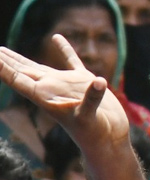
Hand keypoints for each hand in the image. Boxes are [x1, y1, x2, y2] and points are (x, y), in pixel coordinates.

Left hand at [0, 37, 128, 147]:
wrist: (109, 141)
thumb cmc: (95, 134)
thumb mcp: (90, 117)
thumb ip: (92, 98)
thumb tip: (99, 81)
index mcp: (45, 97)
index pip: (17, 79)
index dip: (3, 68)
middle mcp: (52, 89)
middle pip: (21, 72)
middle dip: (5, 61)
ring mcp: (66, 85)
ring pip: (39, 67)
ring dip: (20, 59)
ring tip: (2, 50)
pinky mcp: (84, 83)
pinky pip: (71, 61)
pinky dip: (64, 49)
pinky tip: (57, 37)